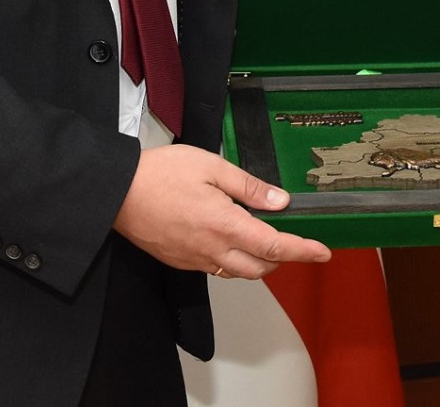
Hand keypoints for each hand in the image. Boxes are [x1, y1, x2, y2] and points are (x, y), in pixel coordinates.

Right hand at [113, 144, 331, 278]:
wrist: (117, 193)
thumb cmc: (159, 175)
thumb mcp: (211, 166)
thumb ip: (248, 186)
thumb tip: (279, 200)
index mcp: (225, 225)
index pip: (275, 246)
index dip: (303, 251)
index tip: (322, 252)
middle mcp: (212, 249)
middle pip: (260, 268)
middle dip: (283, 259)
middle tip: (294, 240)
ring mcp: (195, 259)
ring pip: (238, 272)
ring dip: (258, 262)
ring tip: (263, 238)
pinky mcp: (180, 261)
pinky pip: (216, 269)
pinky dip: (233, 260)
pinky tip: (230, 239)